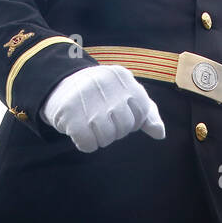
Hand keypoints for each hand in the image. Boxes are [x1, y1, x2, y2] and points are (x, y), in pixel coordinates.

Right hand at [42, 65, 165, 152]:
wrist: (61, 85)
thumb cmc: (102, 95)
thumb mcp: (127, 95)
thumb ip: (148, 113)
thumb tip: (160, 133)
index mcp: (123, 77)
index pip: (141, 113)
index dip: (132, 120)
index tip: (118, 112)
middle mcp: (105, 84)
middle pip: (124, 127)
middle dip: (116, 130)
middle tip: (103, 119)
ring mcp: (86, 98)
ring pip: (107, 137)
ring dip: (100, 137)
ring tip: (91, 123)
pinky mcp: (69, 114)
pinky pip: (88, 144)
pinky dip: (85, 144)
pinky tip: (80, 130)